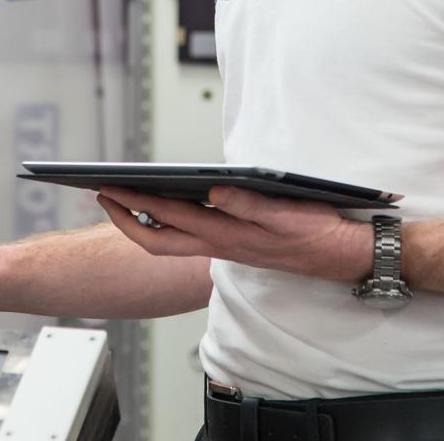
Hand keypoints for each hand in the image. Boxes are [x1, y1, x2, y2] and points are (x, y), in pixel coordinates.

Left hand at [97, 186, 373, 281]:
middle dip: (125, 217)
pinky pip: (190, 239)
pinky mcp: (235, 245)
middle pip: (158, 239)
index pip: (168, 219)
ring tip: (124, 197)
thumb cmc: (316, 232)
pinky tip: (164, 206)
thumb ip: (249, 204)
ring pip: (171, 242)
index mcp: (227, 234)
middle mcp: (220, 244)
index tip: (108, 188)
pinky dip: (169, 224)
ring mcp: (225, 248)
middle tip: (101, 193)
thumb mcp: (286, 214)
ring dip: (143, 221)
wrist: (342, 255)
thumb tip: (212, 191)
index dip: (134, 205)